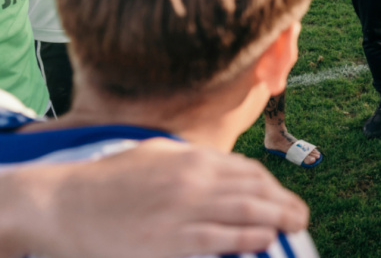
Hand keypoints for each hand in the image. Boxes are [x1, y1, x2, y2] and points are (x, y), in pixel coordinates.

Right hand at [5, 139, 307, 257]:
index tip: (283, 198)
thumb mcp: (157, 155)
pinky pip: (222, 240)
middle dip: (284, 203)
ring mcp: (185, 210)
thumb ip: (192, 162)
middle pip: (255, 191)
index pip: (249, 171)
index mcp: (193, 159)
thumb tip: (224, 173)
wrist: (65, 204)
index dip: (273, 186)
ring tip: (294, 227)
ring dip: (277, 220)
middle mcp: (196, 181)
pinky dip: (249, 239)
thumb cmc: (108, 182)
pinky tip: (265, 241)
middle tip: (300, 216)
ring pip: (247, 213)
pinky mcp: (173, 241)